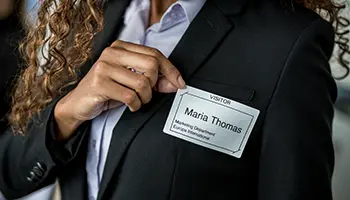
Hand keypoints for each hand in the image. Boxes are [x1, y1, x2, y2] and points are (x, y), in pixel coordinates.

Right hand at [54, 40, 184, 139]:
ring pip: (142, 83)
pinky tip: (131, 106)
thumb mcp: (132, 83)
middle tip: (148, 93)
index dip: (171, 70)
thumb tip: (176, 83)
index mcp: (121, 47)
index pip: (155, 54)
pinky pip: (130, 96)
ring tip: (138, 101)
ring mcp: (104, 67)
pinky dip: (135, 105)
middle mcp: (112, 53)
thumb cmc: (107, 90)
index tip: (180, 84)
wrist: (78, 103)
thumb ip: (154, 81)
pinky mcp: (99, 83)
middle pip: (152, 65)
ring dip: (145, 98)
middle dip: (155, 85)